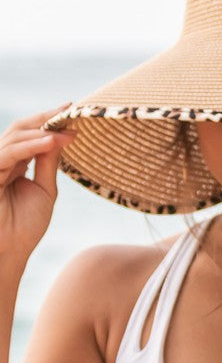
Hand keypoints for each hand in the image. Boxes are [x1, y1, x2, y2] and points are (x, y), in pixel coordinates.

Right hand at [0, 106, 75, 261]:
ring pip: (14, 136)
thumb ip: (49, 163)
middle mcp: (2, 161)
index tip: (72, 109)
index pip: (30, 133)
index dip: (49, 120)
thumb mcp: (45, 190)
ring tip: (67, 130)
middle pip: (20, 129)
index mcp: (15, 163)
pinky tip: (51, 141)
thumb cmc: (26, 227)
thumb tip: (61, 136)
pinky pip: (8, 153)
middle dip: (46, 118)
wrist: (10, 253)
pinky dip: (30, 145)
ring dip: (42, 131)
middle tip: (70, 110)